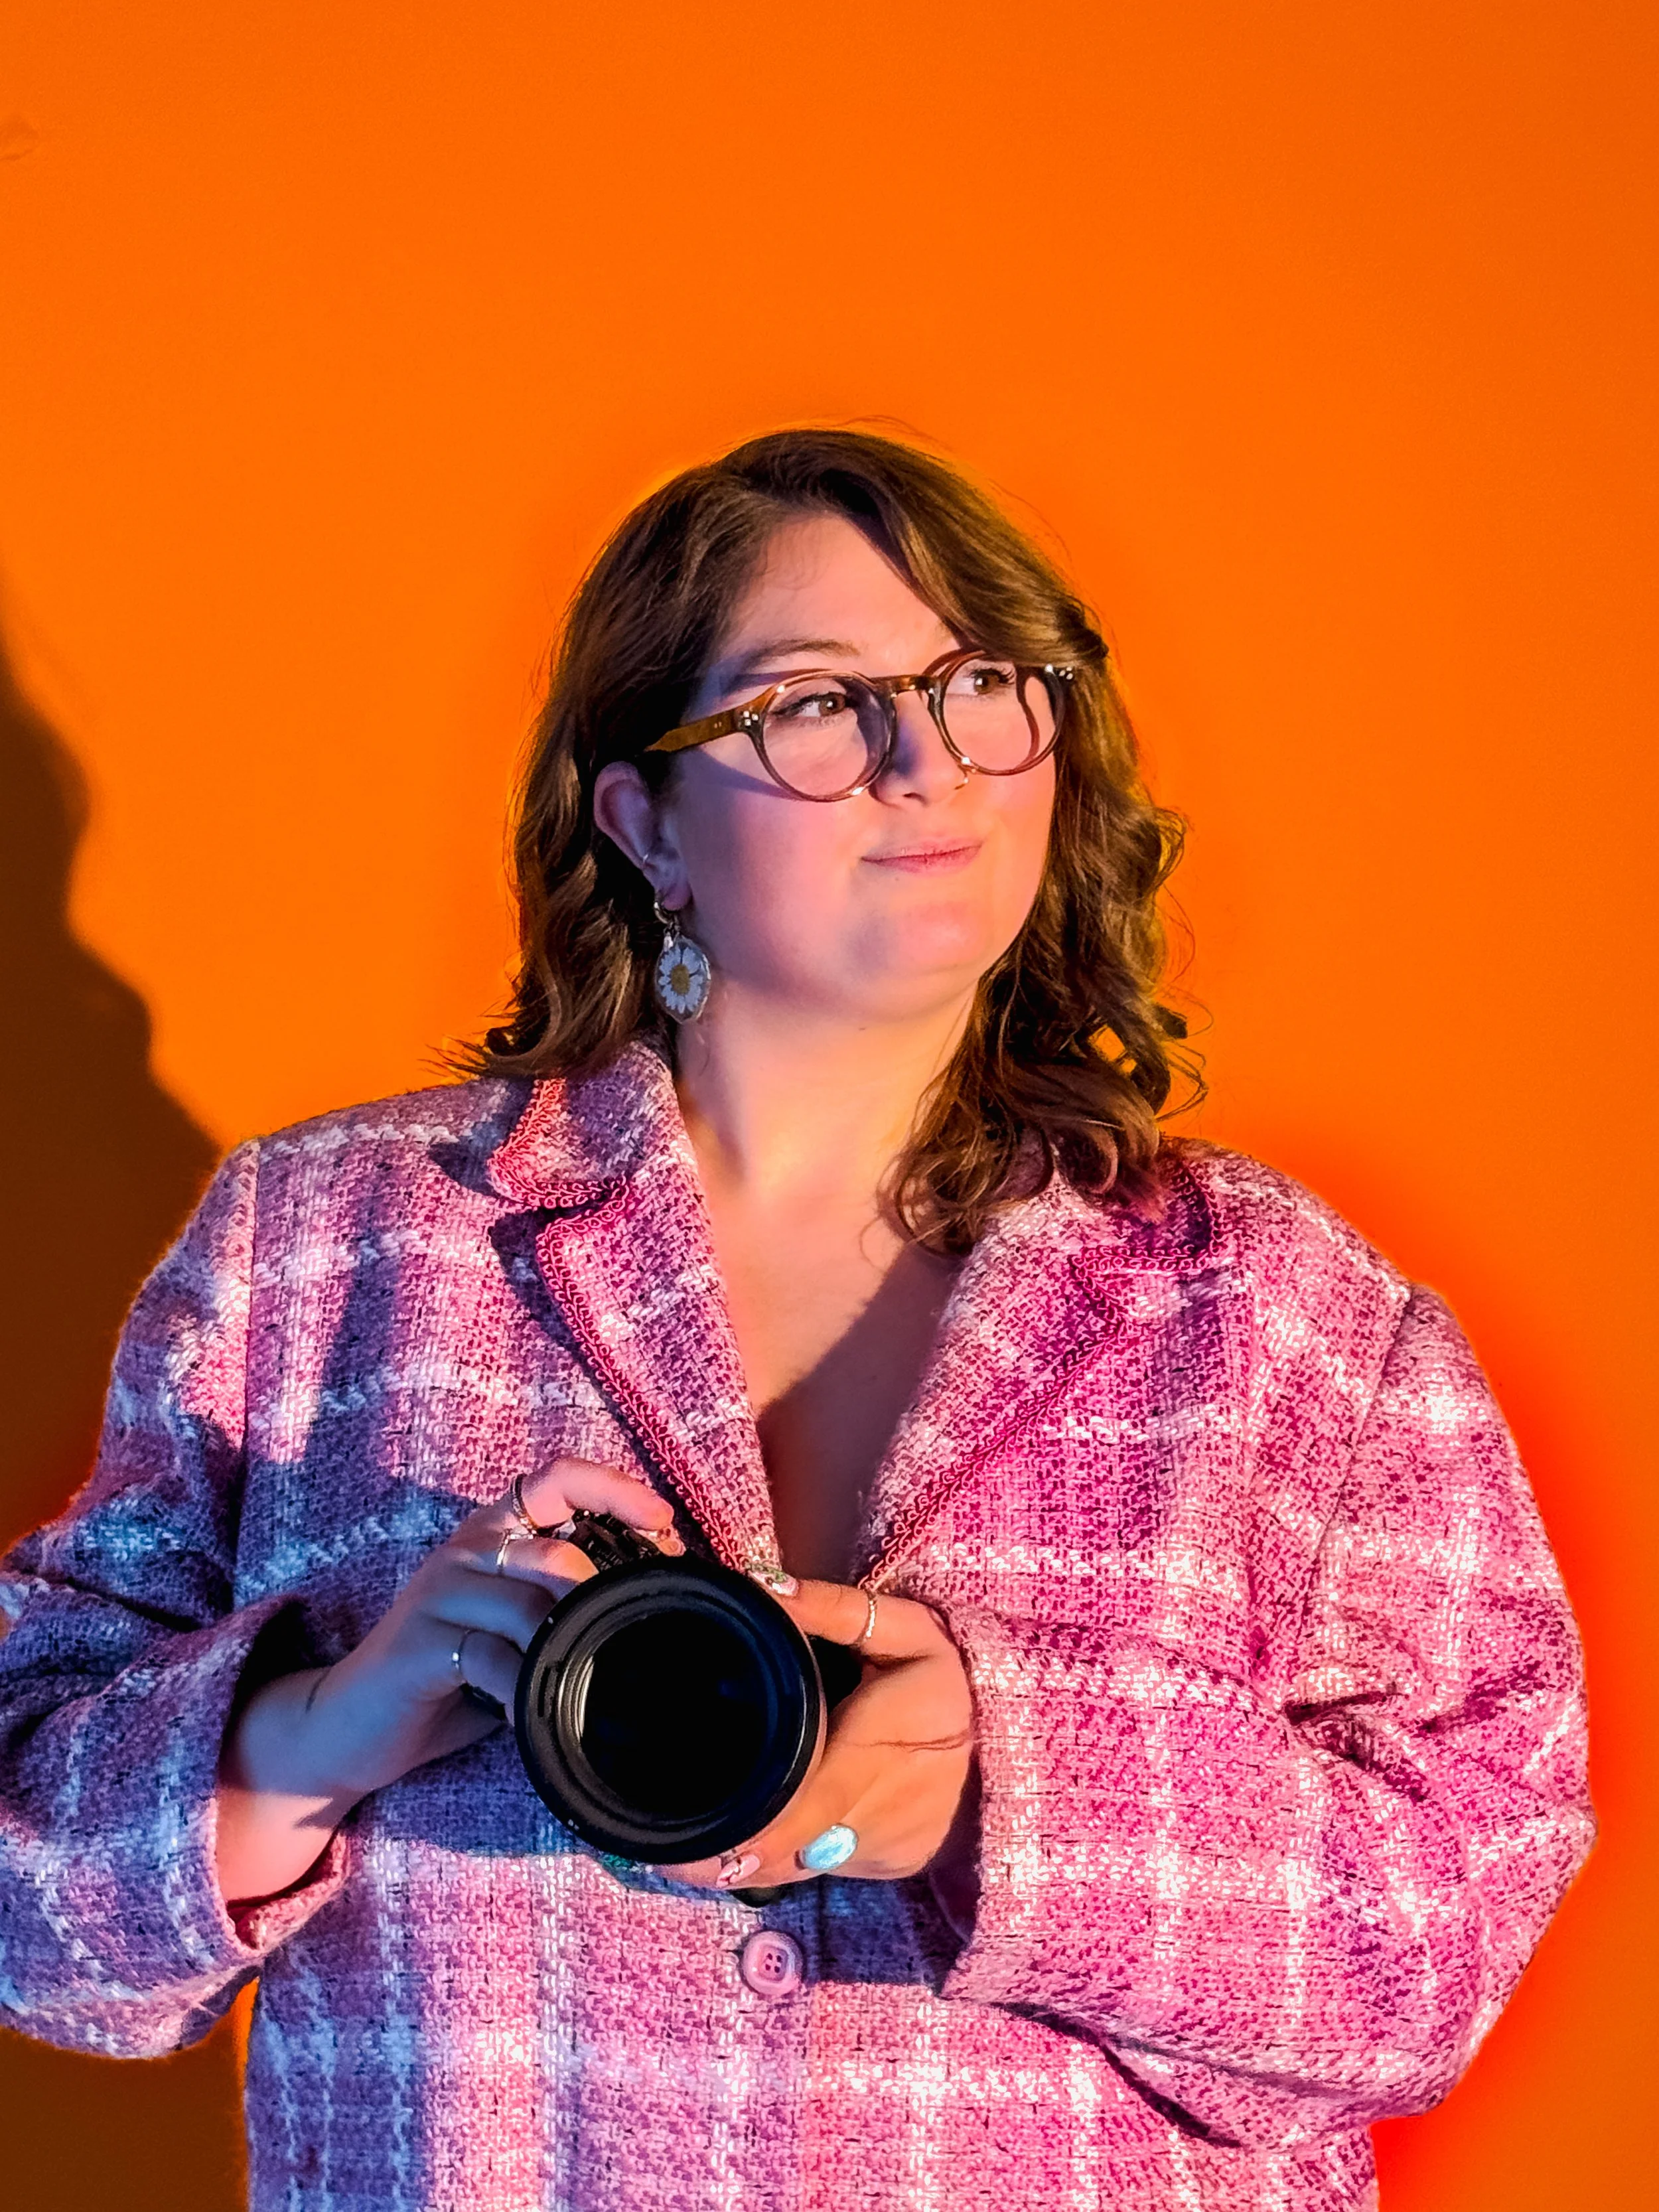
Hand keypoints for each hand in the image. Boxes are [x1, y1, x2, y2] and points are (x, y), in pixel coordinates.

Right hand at [215, 1458, 680, 1903]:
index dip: (615, 1491)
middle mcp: (467, 1549)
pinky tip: (532, 1713)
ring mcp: (440, 1592)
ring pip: (531, 1603)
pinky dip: (526, 1689)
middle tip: (632, 1633)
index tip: (664, 1523)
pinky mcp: (421, 1643)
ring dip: (566, 1649)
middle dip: (604, 1596)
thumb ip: (561, 1610)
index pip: (558, 1479)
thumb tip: (648, 1605)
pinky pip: (495, 1658)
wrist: (351, 1726)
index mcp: (493, 1532)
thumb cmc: (449, 1676)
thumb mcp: (514, 1632)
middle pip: (556, 1551)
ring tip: (581, 1682)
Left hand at [664, 1579, 974, 1889]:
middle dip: (722, 1859)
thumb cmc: (956, 1682)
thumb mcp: (909, 1631)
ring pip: (801, 1869)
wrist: (1020, 1742)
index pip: (789, 1817)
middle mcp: (872, 1822)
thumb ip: (836, 1610)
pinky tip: (757, 1838)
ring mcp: (882, 1853)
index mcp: (868, 1762)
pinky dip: (793, 1856)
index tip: (683, 1845)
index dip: (735, 1840)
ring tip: (692, 1847)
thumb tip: (766, 1588)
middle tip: (665, 1849)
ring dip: (753, 1862)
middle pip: (782, 1858)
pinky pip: (827, 1866)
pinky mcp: (890, 1866)